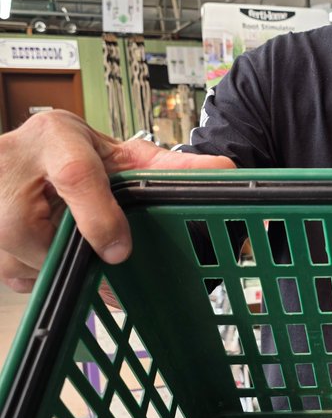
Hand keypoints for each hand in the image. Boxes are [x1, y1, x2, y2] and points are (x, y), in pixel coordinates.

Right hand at [0, 110, 234, 292]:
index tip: (120, 251)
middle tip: (115, 256)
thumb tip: (224, 173)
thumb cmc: (66, 153)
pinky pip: (27, 277)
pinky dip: (50, 273)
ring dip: (71, 266)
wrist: (19, 155)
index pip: (77, 177)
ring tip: (81, 241)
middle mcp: (12, 171)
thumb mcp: (115, 150)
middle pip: (54, 239)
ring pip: (43, 265)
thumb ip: (168, 166)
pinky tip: (58, 250)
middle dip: (90, 254)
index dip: (101, 218)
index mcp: (55, 140)